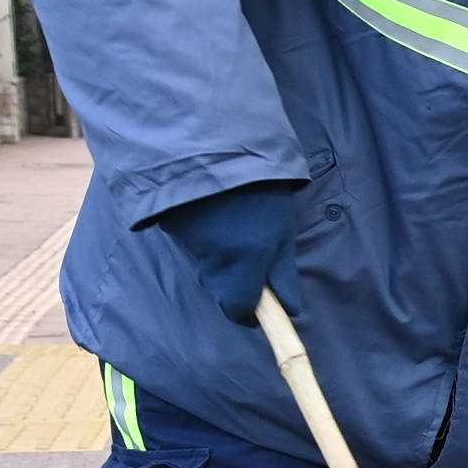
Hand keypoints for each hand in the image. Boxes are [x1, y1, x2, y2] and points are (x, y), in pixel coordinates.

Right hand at [151, 180, 302, 326]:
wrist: (212, 153)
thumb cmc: (260, 194)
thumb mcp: (282, 233)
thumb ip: (282, 274)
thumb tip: (290, 309)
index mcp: (245, 266)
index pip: (241, 310)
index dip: (251, 313)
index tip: (261, 309)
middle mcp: (215, 266)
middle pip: (224, 293)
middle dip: (240, 286)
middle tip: (255, 258)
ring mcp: (193, 252)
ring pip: (212, 273)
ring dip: (227, 263)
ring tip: (239, 231)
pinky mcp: (177, 237)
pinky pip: (200, 253)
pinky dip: (211, 246)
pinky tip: (221, 223)